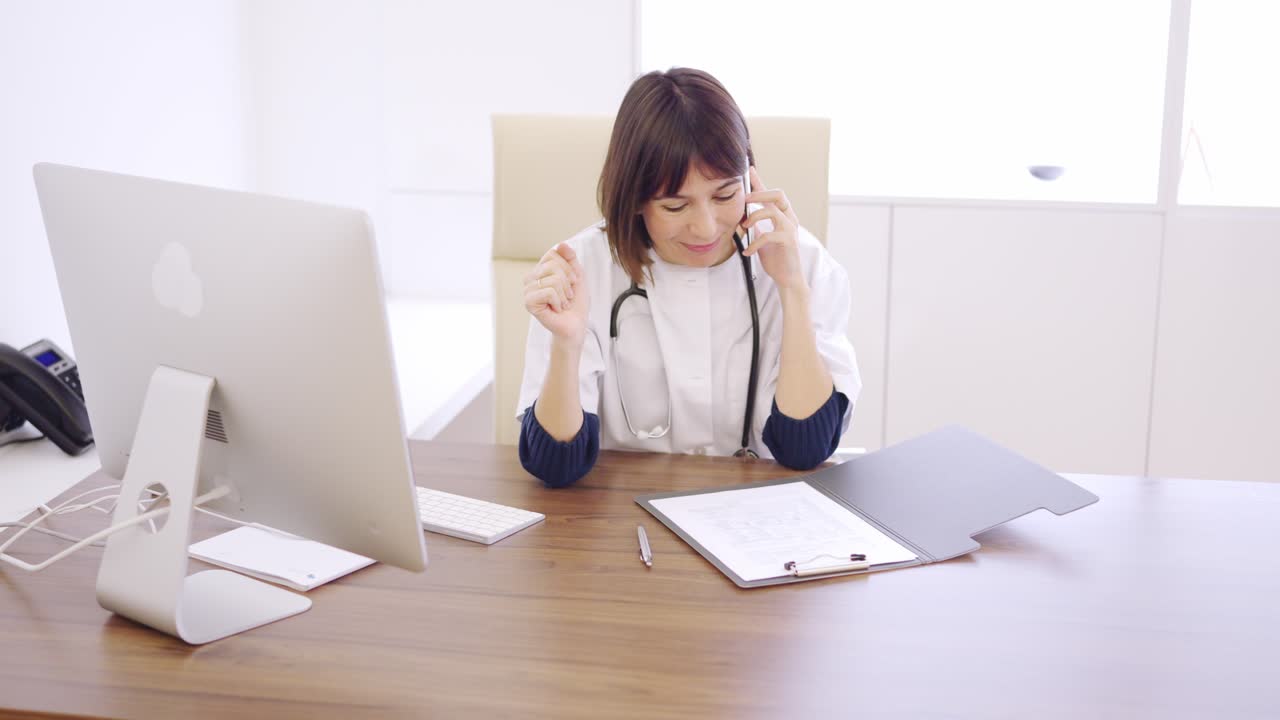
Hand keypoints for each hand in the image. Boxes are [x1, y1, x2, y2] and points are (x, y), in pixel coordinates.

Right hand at [524, 242, 588, 344]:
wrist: (575, 325)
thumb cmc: (575, 303)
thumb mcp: (577, 275)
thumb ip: (570, 259)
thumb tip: (561, 244)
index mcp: (540, 270)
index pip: (552, 254)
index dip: (568, 267)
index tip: (573, 281)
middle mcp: (531, 278)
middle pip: (552, 265)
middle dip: (568, 281)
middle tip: (568, 295)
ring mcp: (528, 290)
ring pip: (553, 279)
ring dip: (564, 294)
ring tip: (562, 303)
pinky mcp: (528, 302)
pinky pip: (549, 292)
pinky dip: (558, 301)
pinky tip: (556, 309)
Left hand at [740, 166, 805, 291]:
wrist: (787, 277)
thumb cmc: (775, 257)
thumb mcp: (762, 236)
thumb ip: (756, 224)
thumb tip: (742, 214)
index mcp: (782, 215)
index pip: (771, 194)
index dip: (760, 182)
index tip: (749, 170)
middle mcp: (789, 218)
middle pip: (777, 195)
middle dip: (759, 194)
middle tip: (744, 200)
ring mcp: (790, 229)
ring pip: (772, 211)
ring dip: (753, 217)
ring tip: (744, 227)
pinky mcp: (788, 241)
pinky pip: (768, 234)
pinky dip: (754, 243)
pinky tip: (748, 251)